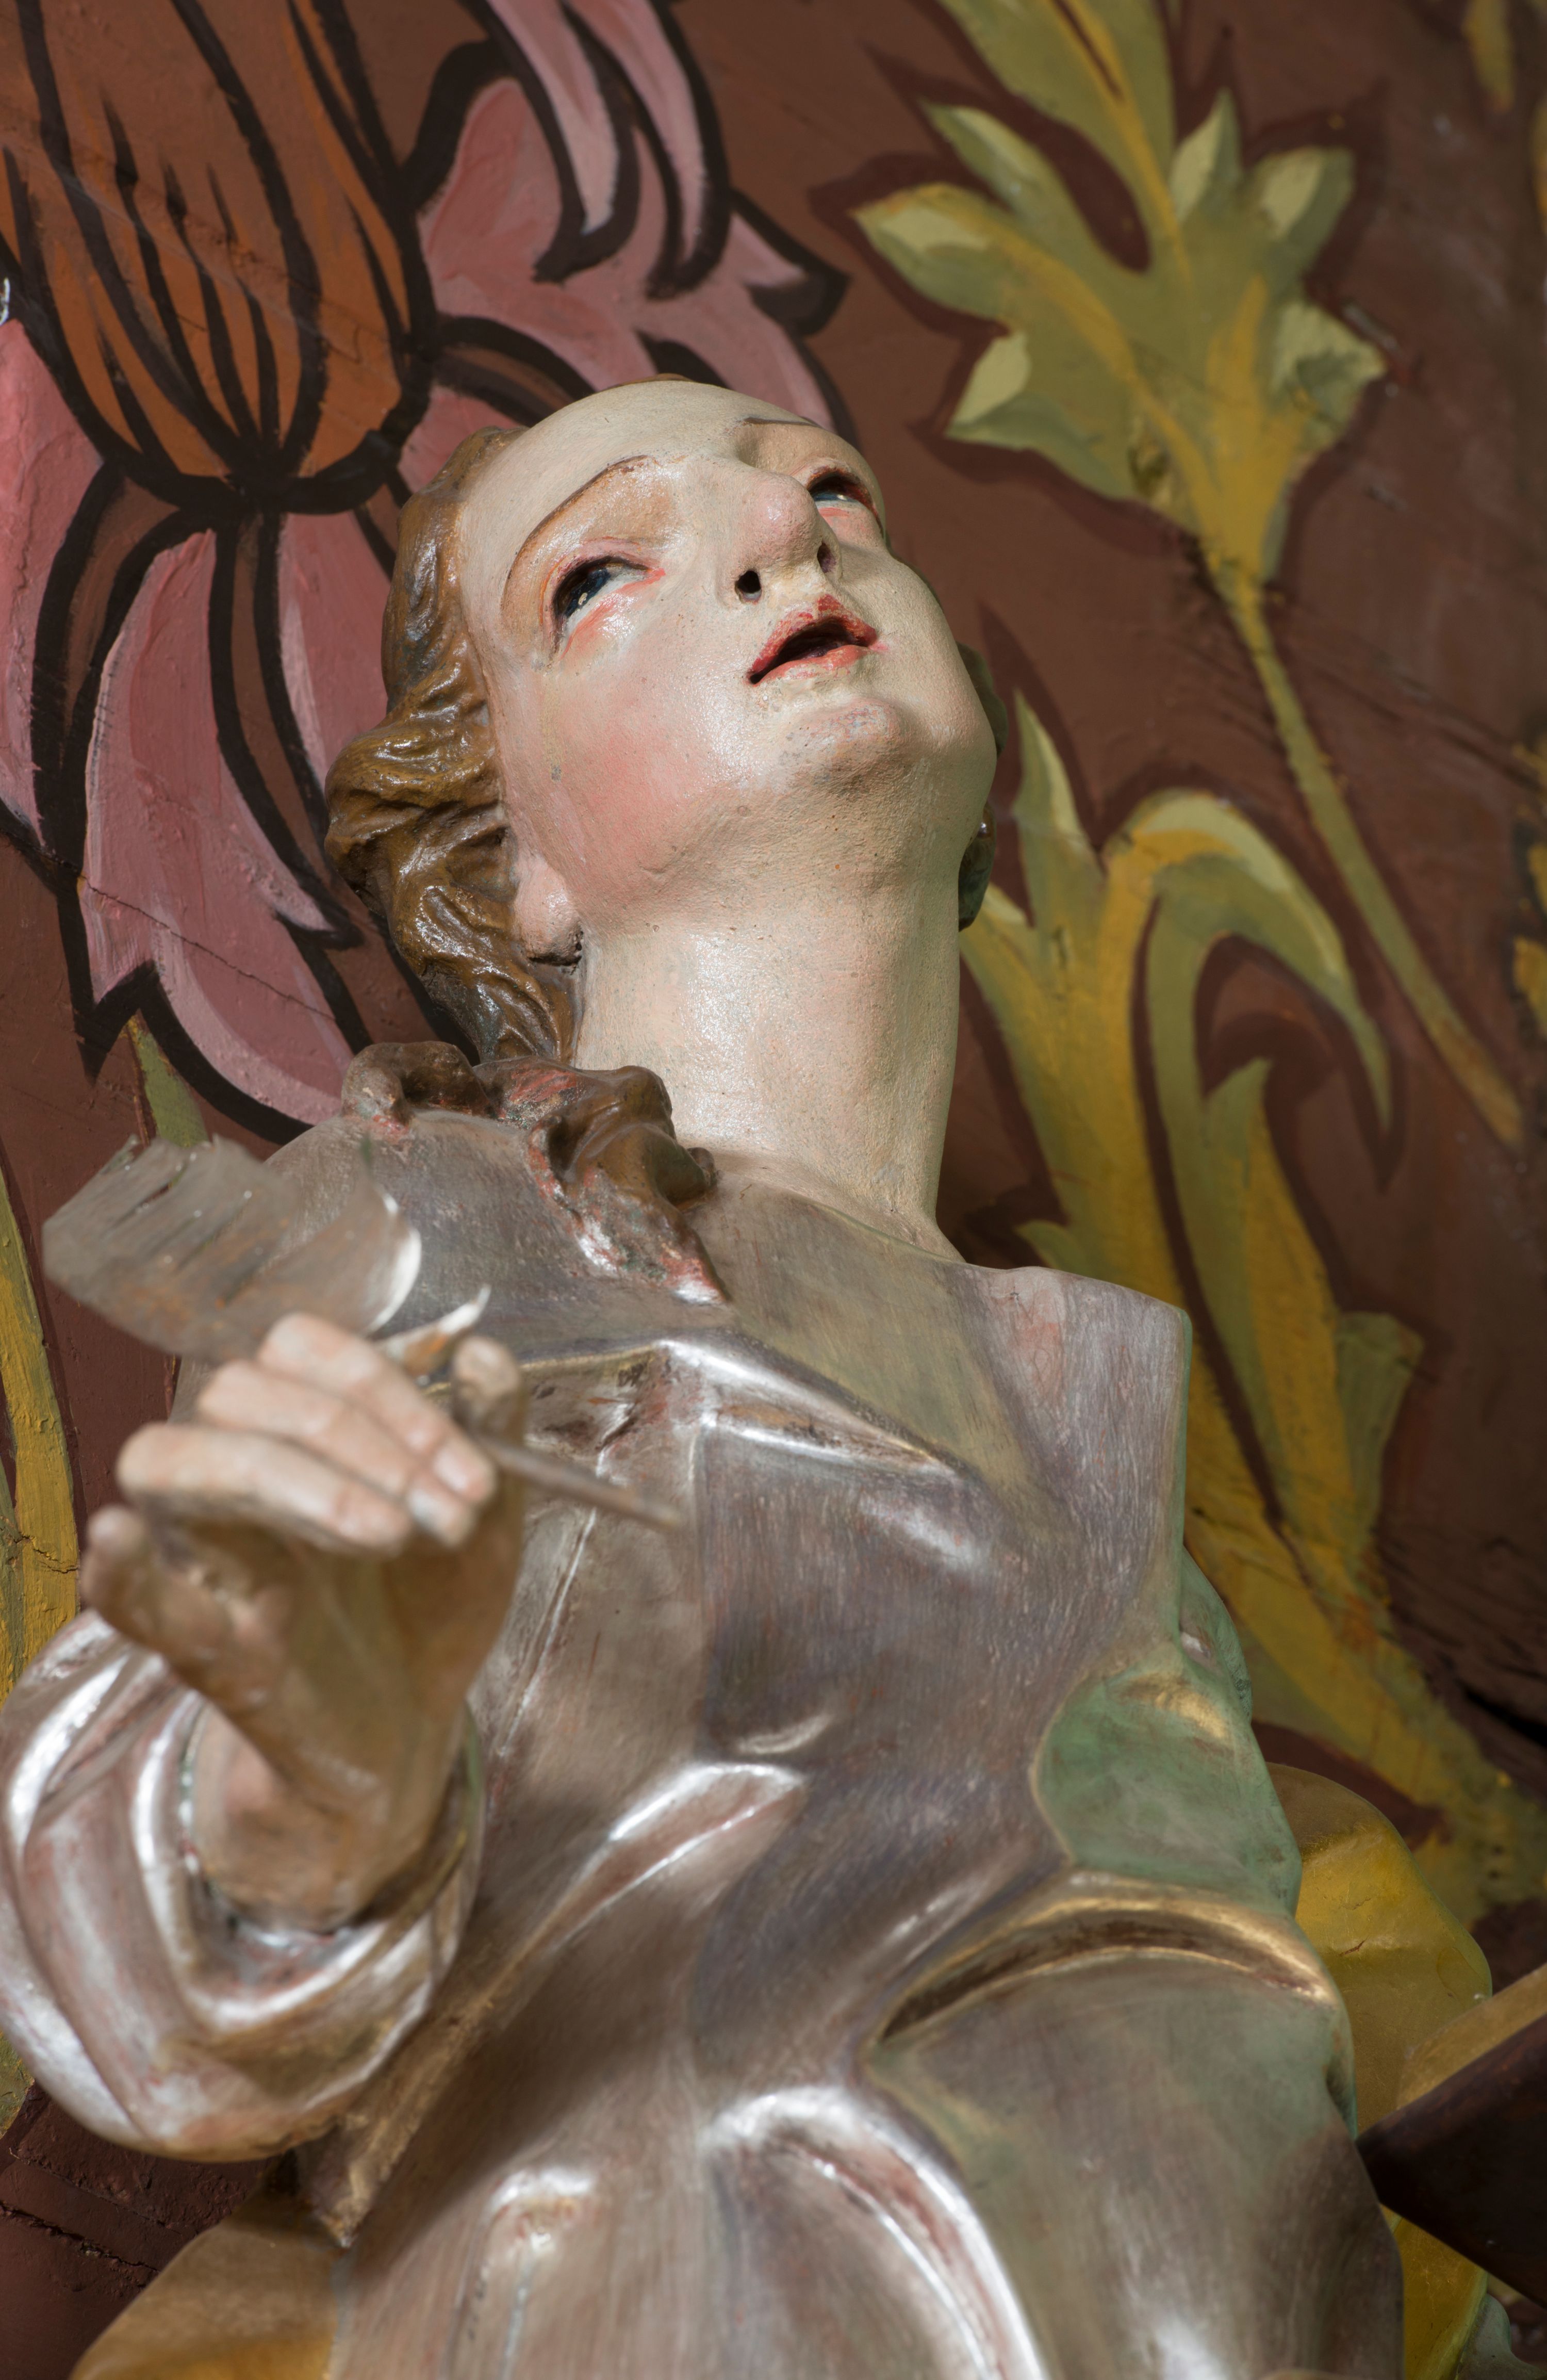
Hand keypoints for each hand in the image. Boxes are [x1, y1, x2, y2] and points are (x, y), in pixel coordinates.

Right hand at [81, 1316, 524, 1929]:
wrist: (418, 1725)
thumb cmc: (432, 1605)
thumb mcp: (485, 1516)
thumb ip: (489, 1431)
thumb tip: (483, 1350)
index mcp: (296, 1432)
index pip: (296, 1349)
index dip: (383, 1387)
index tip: (473, 1471)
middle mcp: (235, 1474)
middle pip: (238, 1392)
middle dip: (358, 1438)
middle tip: (446, 1515)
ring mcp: (209, 1556)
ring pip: (173, 1462)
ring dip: (291, 1482)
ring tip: (389, 1534)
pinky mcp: (203, 1645)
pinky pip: (131, 1599)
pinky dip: (119, 1569)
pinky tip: (117, 1539)